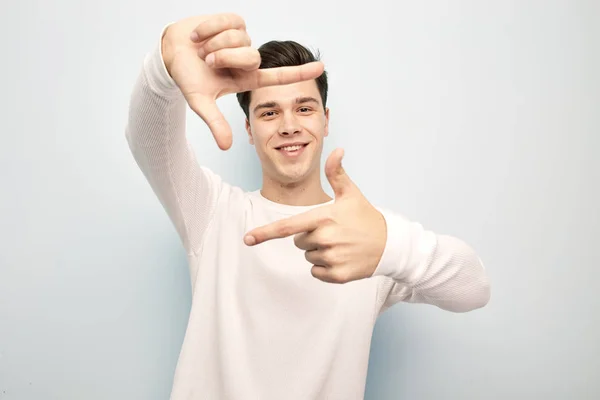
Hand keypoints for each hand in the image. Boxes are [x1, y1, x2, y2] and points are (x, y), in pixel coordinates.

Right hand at [161, 13, 323, 149]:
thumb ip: (216, 123)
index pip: (278, 76)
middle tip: (208, 62)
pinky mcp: (233, 21)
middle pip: (253, 56)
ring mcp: (242, 40)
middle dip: (225, 58)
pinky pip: (229, 22)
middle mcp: (248, 59)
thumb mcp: (201, 102)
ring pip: (240, 38)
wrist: (171, 53)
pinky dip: (209, 28)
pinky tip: (199, 35)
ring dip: (215, 43)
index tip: (320, 67)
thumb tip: (226, 146)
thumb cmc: (188, 77)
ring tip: (202, 49)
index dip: (299, 72)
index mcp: (246, 78)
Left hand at [244, 149, 387, 283]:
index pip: (288, 226)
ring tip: (340, 244)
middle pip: (298, 242)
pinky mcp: (337, 275)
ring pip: (308, 257)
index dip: (265, 233)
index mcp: (323, 218)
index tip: (247, 239)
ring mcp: (331, 258)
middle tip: (333, 232)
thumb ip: (337, 173)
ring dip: (319, 252)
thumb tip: (337, 150)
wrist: (389, 244)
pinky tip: (342, 258)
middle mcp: (325, 239)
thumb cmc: (365, 217)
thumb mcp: (351, 194)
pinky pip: (316, 272)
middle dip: (310, 237)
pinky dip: (325, 268)